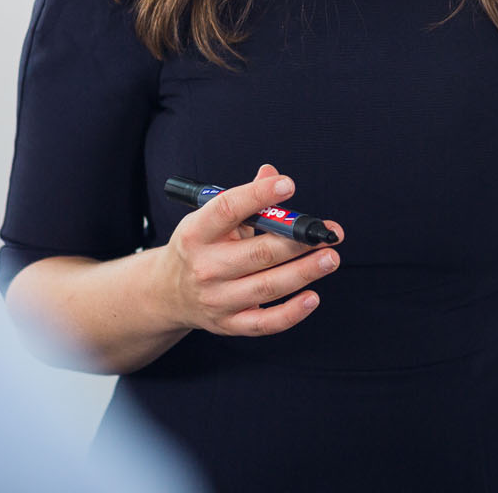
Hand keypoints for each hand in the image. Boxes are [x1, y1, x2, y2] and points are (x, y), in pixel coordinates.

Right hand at [155, 163, 343, 336]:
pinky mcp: (229, 324)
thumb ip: (243, 200)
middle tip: (326, 233)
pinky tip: (312, 297)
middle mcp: (205, 267)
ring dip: (304, 272)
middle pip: (258, 253)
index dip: (258, 195)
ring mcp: (217, 299)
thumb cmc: (200, 248)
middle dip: (297, 242)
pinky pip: (265, 323)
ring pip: (267, 287)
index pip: (227, 210)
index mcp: (196, 233)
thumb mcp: (208, 220)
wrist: (168, 292)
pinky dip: (291, 313)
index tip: (288, 185)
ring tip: (329, 258)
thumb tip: (271, 174)